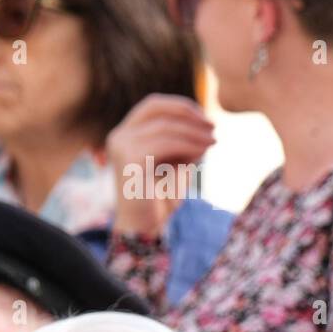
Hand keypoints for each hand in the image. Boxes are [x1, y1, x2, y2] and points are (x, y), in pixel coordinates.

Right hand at [108, 93, 215, 236]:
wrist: (144, 226)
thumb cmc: (161, 198)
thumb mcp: (176, 164)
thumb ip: (183, 143)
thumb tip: (205, 124)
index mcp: (126, 134)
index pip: (152, 105)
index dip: (180, 106)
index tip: (205, 118)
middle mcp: (119, 136)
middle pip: (155, 106)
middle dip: (187, 113)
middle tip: (213, 127)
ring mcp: (121, 146)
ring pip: (164, 126)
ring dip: (193, 133)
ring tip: (213, 142)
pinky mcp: (130, 159)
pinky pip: (165, 143)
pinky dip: (188, 145)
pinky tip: (203, 153)